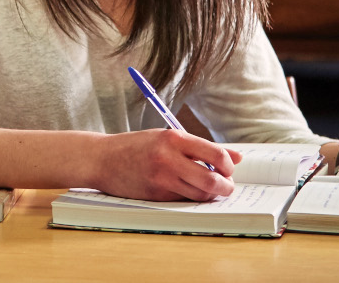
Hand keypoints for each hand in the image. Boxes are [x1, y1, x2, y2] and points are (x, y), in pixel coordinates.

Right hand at [91, 129, 243, 200]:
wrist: (102, 159)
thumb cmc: (136, 146)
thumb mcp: (167, 138)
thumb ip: (201, 147)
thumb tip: (236, 158)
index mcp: (173, 138)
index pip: (216, 154)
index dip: (228, 165)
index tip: (228, 169)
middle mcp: (168, 158)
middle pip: (212, 179)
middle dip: (225, 186)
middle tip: (226, 186)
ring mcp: (161, 179)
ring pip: (200, 194)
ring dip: (210, 195)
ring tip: (209, 189)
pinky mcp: (156, 196)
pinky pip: (183, 200)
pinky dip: (191, 198)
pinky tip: (187, 190)